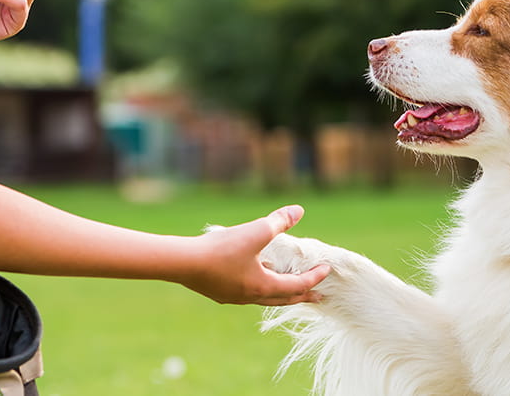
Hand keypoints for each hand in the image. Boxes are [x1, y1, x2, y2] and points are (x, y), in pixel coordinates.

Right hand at [183, 206, 330, 305]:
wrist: (182, 263)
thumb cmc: (221, 250)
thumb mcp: (255, 231)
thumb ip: (279, 221)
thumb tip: (299, 210)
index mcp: (264, 286)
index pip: (297, 285)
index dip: (314, 277)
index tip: (327, 270)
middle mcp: (251, 297)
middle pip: (283, 299)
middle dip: (302, 296)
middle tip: (317, 297)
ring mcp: (233, 297)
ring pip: (264, 297)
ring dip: (280, 292)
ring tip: (287, 284)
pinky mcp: (219, 292)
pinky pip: (247, 292)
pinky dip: (259, 286)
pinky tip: (254, 275)